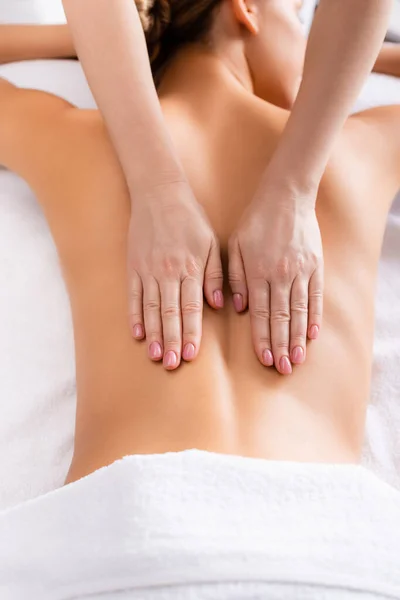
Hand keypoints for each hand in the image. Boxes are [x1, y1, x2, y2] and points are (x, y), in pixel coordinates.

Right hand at [128, 180, 222, 369]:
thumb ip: (215, 274)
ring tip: (154, 355)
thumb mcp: (211, 243)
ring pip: (151, 309)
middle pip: (170, 314)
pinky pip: (133, 296)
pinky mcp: (133, 266)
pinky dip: (135, 315)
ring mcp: (147, 270)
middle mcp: (167, 272)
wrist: (159, 193)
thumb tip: (218, 304)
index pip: (191, 307)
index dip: (191, 332)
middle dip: (171, 340)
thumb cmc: (190, 219)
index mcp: (189, 268)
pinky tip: (136, 333)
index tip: (191, 354)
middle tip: (171, 363)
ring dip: (153, 334)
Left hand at [228, 188, 322, 374]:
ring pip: (299, 312)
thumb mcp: (235, 245)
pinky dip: (314, 316)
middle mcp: (280, 276)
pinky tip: (313, 334)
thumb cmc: (256, 222)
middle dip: (280, 346)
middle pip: (280, 318)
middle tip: (281, 368)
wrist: (286, 197)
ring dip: (298, 338)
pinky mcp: (315, 266)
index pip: (260, 314)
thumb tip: (237, 307)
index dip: (262, 338)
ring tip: (297, 359)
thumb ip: (235, 277)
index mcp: (258, 272)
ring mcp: (300, 272)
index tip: (263, 358)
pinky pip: (315, 297)